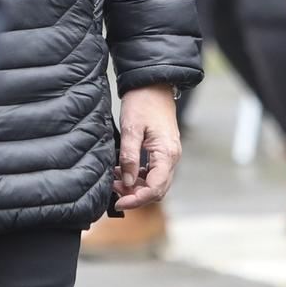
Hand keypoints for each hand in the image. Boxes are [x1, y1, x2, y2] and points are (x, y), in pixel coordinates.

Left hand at [113, 85, 182, 209]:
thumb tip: (126, 182)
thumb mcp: (131, 129)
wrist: (153, 84)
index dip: (136, 200)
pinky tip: (122, 171)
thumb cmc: (143, 102)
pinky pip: (152, 172)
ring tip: (114, 181)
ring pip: (155, 182)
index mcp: (166, 153)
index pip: (155, 188)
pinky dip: (138, 176)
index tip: (118, 202)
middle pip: (157, 190)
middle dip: (135, 196)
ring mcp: (168, 154)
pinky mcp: (162, 151)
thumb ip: (129, 157)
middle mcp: (172, 157)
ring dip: (136, 187)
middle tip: (114, 192)